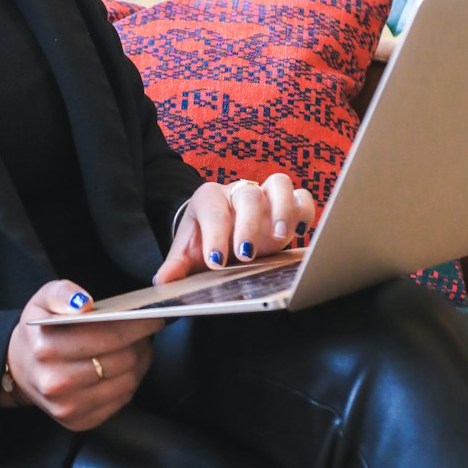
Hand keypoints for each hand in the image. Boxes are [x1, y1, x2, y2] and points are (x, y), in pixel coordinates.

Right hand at [4, 279, 161, 431]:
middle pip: (122, 360)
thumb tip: (85, 303)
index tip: (154, 316)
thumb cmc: (39, 331)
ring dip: (140, 362)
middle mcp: (56, 382)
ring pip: (127, 382)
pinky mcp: (79, 421)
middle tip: (146, 330)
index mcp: (46, 348)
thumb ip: (63, 293)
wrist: (20, 369)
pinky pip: (121, 400)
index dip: (137, 325)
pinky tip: (125, 367)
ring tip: (138, 346)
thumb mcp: (42, 300)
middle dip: (141, 342)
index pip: (107, 336)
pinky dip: (129, 381)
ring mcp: (68, 406)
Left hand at [155, 174, 315, 284]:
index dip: (215, 235)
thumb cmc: (204, 242)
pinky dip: (304, 211)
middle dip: (248, 225)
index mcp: (208, 198)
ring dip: (283, 210)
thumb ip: (175, 268)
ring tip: (280, 238)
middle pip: (247, 195)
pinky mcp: (287, 205)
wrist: (220, 233)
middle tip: (245, 255)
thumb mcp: (187, 254)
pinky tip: (301, 232)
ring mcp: (265, 196)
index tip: (216, 261)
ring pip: (279, 184)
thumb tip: (162, 282)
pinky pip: (303, 196)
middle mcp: (238, 192)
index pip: (212, 209)